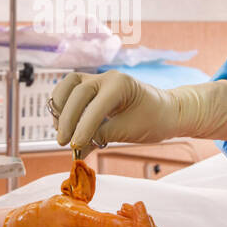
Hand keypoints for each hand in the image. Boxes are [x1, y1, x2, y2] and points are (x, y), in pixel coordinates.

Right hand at [51, 73, 226, 157]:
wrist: (166, 111)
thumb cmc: (154, 119)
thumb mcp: (130, 131)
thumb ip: (102, 136)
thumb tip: (77, 148)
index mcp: (120, 84)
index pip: (95, 104)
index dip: (83, 127)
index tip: (75, 145)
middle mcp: (106, 77)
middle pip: (77, 93)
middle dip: (67, 119)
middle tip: (64, 142)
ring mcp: (97, 80)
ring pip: (68, 86)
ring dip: (60, 109)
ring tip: (60, 131)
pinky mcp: (92, 88)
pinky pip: (70, 92)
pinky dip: (63, 107)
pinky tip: (63, 125)